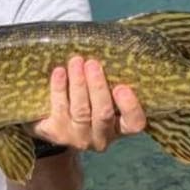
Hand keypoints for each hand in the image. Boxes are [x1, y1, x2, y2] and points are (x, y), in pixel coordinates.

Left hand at [32, 57, 146, 151]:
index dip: (130, 107)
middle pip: (103, 114)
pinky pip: (59, 109)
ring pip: (81, 110)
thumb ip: (111, 83)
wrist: (55, 128)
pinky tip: (59, 72)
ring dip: (78, 83)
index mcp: (120, 128)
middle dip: (98, 87)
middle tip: (92, 63)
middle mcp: (101, 137)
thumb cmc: (89, 104)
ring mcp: (78, 137)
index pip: (134, 123)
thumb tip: (111, 52)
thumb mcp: (104, 98)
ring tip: (76, 62)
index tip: (122, 87)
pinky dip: (59, 88)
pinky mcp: (57, 133)